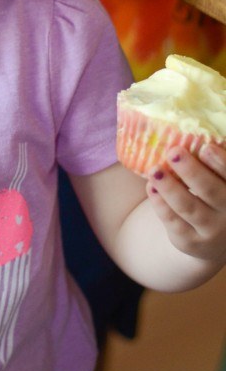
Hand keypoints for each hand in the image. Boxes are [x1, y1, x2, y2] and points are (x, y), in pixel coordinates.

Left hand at [146, 143, 225, 264]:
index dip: (221, 162)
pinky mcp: (190, 241)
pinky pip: (173, 221)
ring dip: (169, 187)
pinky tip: (151, 186)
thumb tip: (194, 129)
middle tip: (173, 152)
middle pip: (210, 191)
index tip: (205, 147)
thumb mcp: (222, 180)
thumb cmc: (217, 195)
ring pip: (188, 207)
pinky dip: (160, 203)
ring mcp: (211, 230)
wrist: (215, 238)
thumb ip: (215, 161)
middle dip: (191, 171)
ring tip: (154, 170)